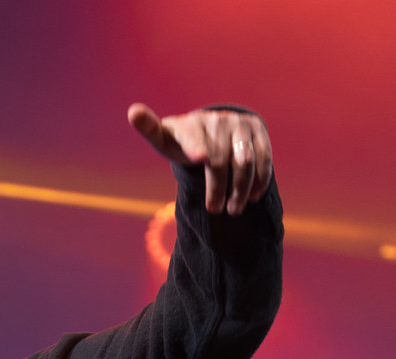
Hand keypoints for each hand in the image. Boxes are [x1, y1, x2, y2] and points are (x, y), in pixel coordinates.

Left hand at [127, 104, 272, 215]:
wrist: (212, 128)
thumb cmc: (182, 141)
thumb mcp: (164, 140)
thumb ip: (149, 129)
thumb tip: (132, 111)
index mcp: (188, 124)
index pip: (192, 135)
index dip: (196, 146)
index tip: (200, 158)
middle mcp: (215, 120)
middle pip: (218, 159)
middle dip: (217, 187)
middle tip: (215, 210)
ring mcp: (238, 124)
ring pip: (244, 160)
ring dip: (240, 189)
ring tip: (233, 210)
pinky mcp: (256, 129)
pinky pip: (263, 156)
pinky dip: (260, 179)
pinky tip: (253, 196)